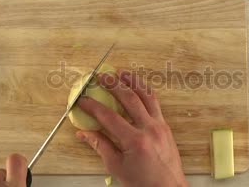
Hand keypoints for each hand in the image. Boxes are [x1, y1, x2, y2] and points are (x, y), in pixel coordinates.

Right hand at [76, 71, 187, 186]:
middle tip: (101, 76)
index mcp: (135, 141)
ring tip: (121, 73)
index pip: (109, 117)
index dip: (93, 106)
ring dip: (133, 82)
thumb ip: (101, 146)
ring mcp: (160, 126)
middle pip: (129, 99)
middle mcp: (150, 129)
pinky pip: (155, 103)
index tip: (82, 100)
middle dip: (113, 85)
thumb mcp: (117, 168)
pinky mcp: (165, 127)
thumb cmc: (144, 184)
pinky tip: (138, 87)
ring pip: (147, 96)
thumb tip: (84, 133)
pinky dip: (146, 92)